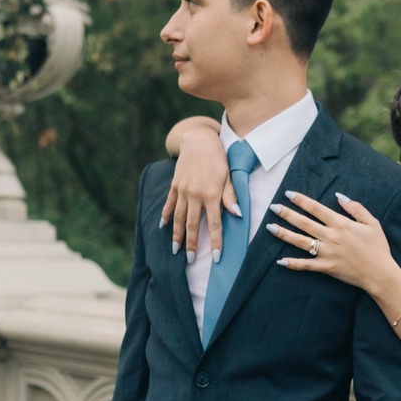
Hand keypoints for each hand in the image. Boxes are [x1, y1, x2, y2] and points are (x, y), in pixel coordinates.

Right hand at [160, 130, 239, 262]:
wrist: (198, 140)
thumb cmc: (218, 159)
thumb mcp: (228, 176)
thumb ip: (231, 196)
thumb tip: (237, 214)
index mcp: (212, 194)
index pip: (215, 224)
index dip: (216, 242)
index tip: (216, 257)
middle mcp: (195, 195)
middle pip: (193, 225)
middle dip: (192, 244)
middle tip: (190, 260)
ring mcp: (183, 191)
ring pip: (179, 218)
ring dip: (177, 235)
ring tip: (176, 250)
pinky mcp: (175, 186)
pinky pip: (169, 204)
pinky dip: (166, 216)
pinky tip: (163, 227)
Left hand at [268, 191, 394, 293]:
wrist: (380, 273)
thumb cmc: (378, 247)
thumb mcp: (372, 223)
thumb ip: (355, 208)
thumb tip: (339, 197)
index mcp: (341, 224)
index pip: (316, 209)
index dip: (302, 200)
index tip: (289, 194)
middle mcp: (331, 237)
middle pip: (304, 223)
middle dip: (287, 214)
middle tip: (273, 208)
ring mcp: (327, 253)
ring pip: (301, 242)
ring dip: (284, 234)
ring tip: (270, 227)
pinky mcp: (326, 267)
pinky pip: (306, 265)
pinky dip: (293, 264)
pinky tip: (281, 260)